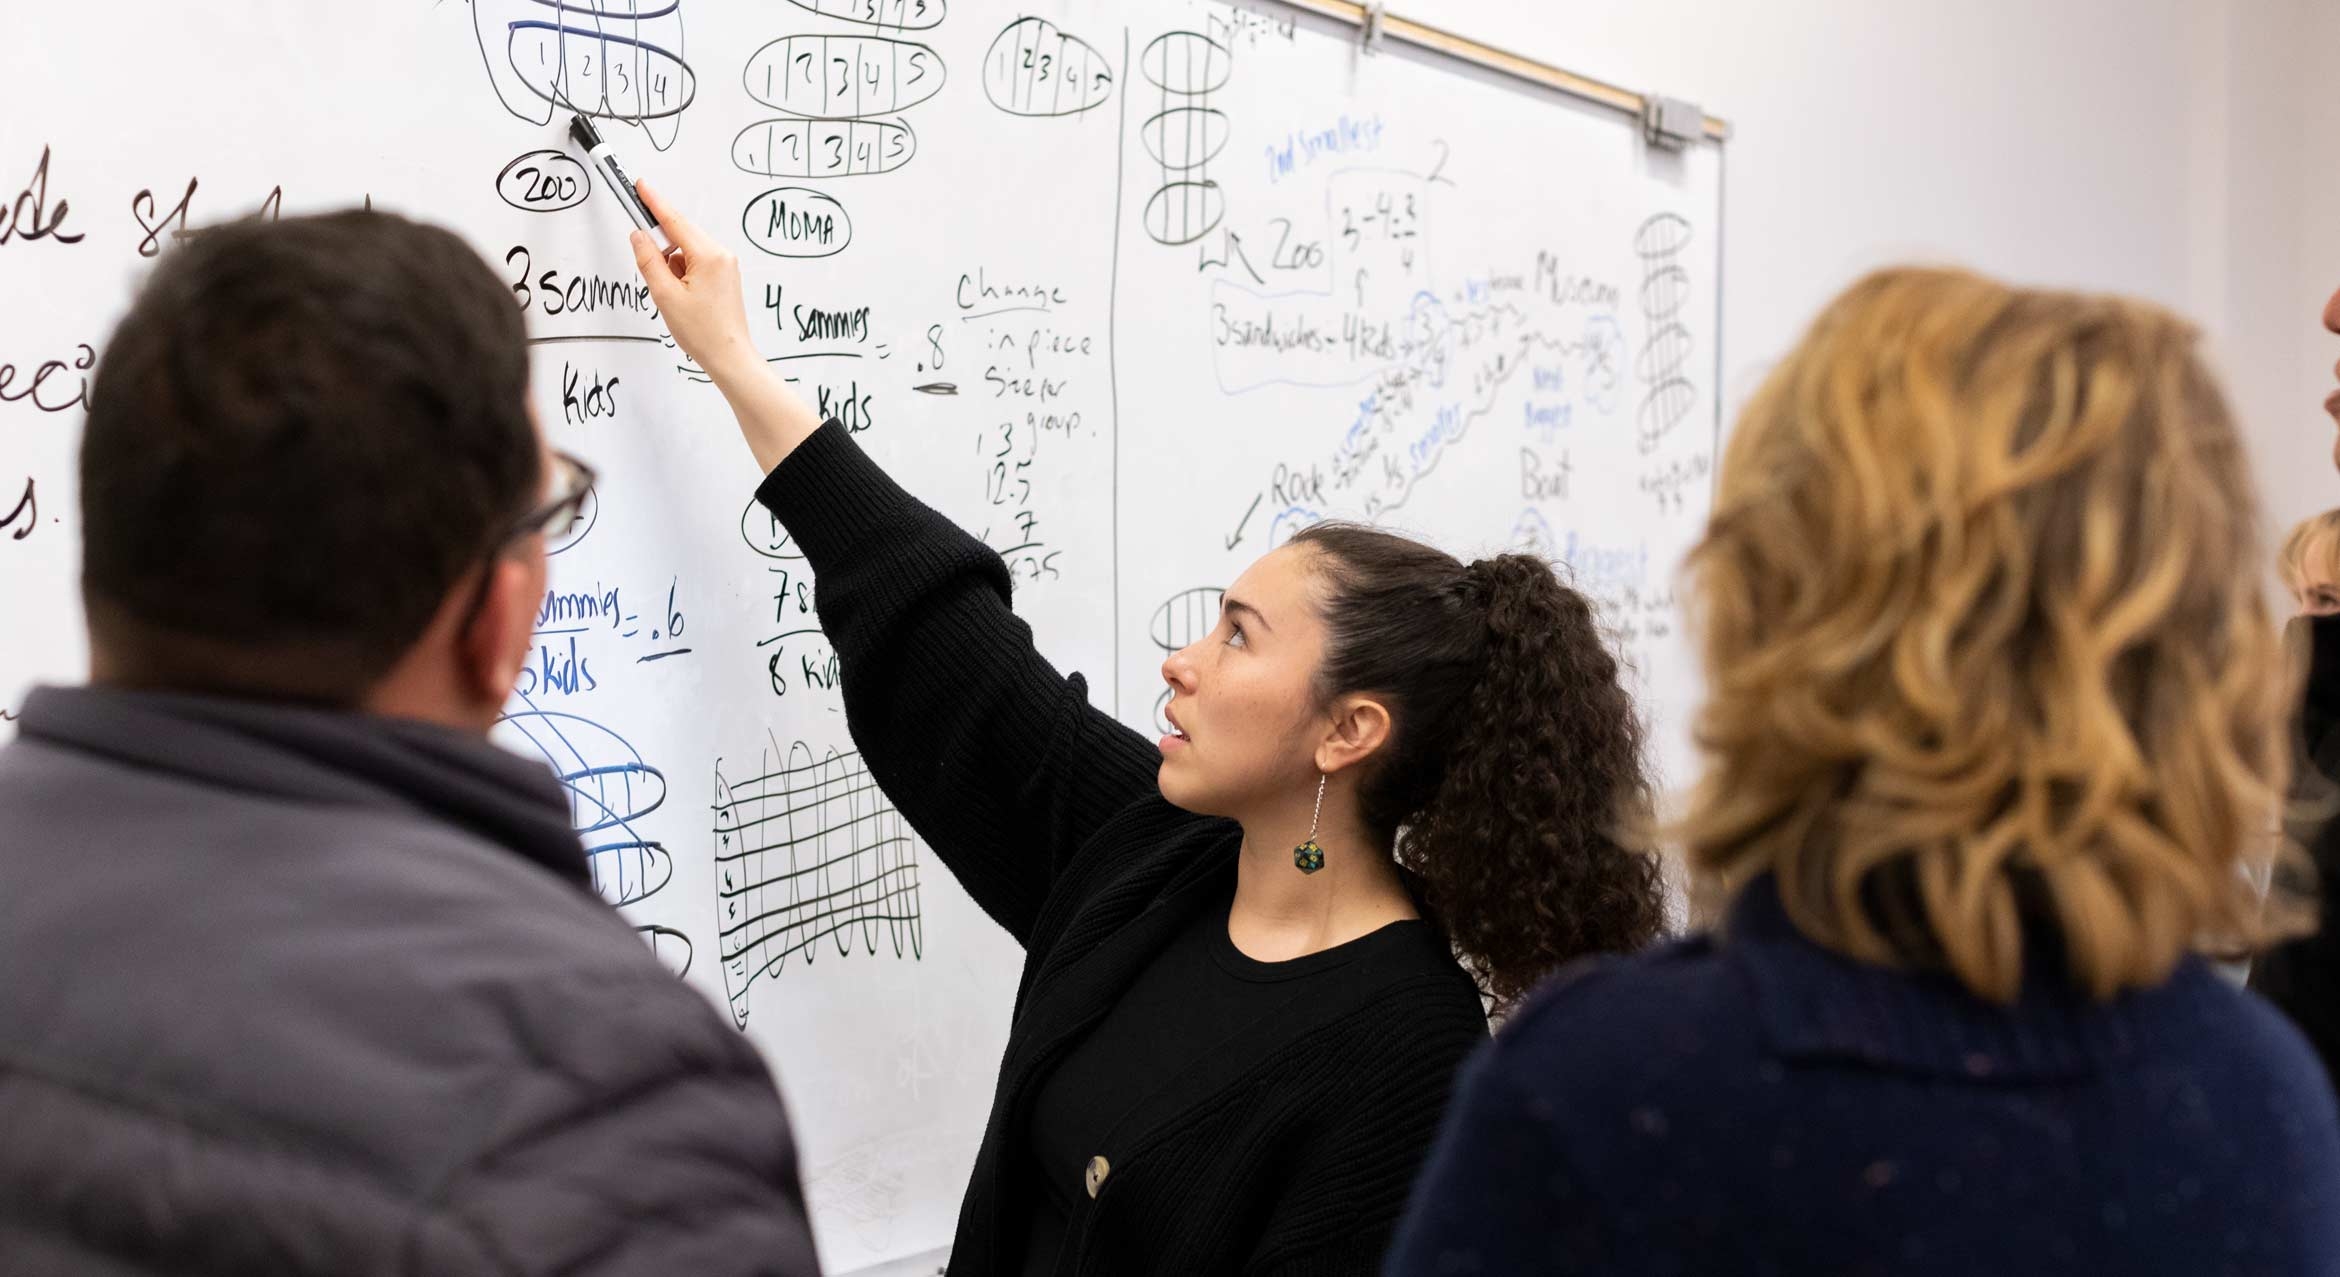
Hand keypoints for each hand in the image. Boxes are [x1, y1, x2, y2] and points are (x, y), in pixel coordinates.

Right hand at [625, 180, 821, 472]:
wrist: (730, 356)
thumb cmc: (702, 331)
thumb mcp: (665, 295)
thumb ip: (649, 260)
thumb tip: (639, 235)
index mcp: (708, 255)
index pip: (674, 220)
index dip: (654, 202)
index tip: (640, 185)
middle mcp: (721, 254)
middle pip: (681, 235)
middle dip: (662, 249)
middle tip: (654, 273)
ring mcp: (726, 265)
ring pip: (687, 251)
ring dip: (672, 265)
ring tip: (674, 298)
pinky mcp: (725, 275)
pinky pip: (696, 262)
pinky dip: (682, 273)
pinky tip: (682, 297)